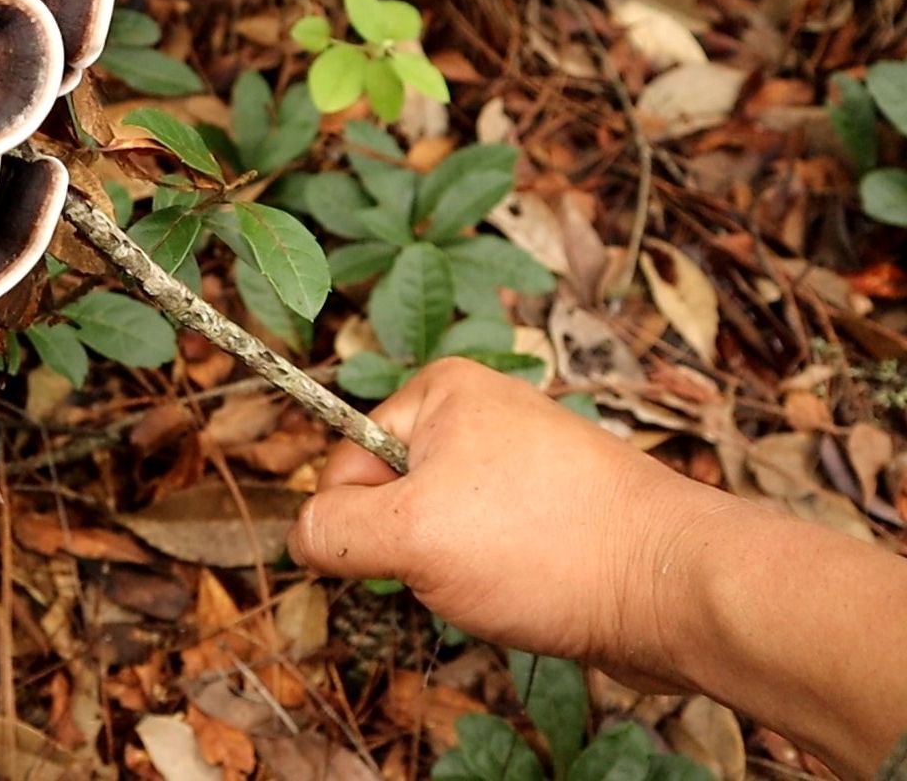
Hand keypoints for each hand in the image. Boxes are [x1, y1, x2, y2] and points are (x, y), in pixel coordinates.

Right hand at [288, 358, 732, 684]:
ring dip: (452, 573)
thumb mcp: (411, 537)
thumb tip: (302, 537)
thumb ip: (333, 531)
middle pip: (390, 497)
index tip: (409, 549)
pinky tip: (534, 590)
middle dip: (411, 551)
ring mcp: (520, 462)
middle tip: (465, 565)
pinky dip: (494, 581)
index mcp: (441, 390)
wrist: (678, 588)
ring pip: (436, 532)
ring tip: (508, 580)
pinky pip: (484, 548)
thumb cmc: (548, 547)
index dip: (361, 521)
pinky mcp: (551, 509)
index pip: (344, 461)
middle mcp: (480, 413)